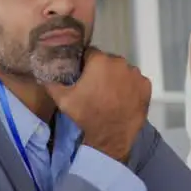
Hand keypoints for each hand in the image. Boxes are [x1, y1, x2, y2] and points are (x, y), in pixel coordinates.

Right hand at [45, 47, 150, 162]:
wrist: (111, 137)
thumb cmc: (86, 115)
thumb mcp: (62, 99)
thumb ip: (52, 83)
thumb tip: (44, 75)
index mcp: (99, 61)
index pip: (90, 53)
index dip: (85, 64)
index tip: (82, 76)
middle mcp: (120, 62)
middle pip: (108, 61)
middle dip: (102, 71)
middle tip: (95, 88)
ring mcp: (135, 74)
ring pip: (122, 71)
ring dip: (116, 78)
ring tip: (110, 95)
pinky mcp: (146, 86)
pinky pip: (135, 81)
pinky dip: (129, 87)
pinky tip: (122, 99)